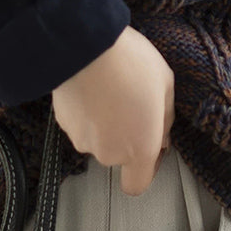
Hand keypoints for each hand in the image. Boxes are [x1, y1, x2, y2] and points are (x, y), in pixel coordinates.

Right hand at [51, 24, 174, 195]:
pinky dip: (87, 111)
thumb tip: (162, 133)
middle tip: (132, 100)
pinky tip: (95, 86)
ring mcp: (83, 140)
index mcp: (140, 148)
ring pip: (99, 138)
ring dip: (105, 121)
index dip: (145, 167)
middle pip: (119, 155)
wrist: (86, 46)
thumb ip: (166, 117)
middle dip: (127, 133)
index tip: (150, 144)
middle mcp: (109, 152)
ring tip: (112, 88)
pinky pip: (80, 123)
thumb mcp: (166, 84)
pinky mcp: (64, 124)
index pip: (137, 184)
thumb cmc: (129, 63)